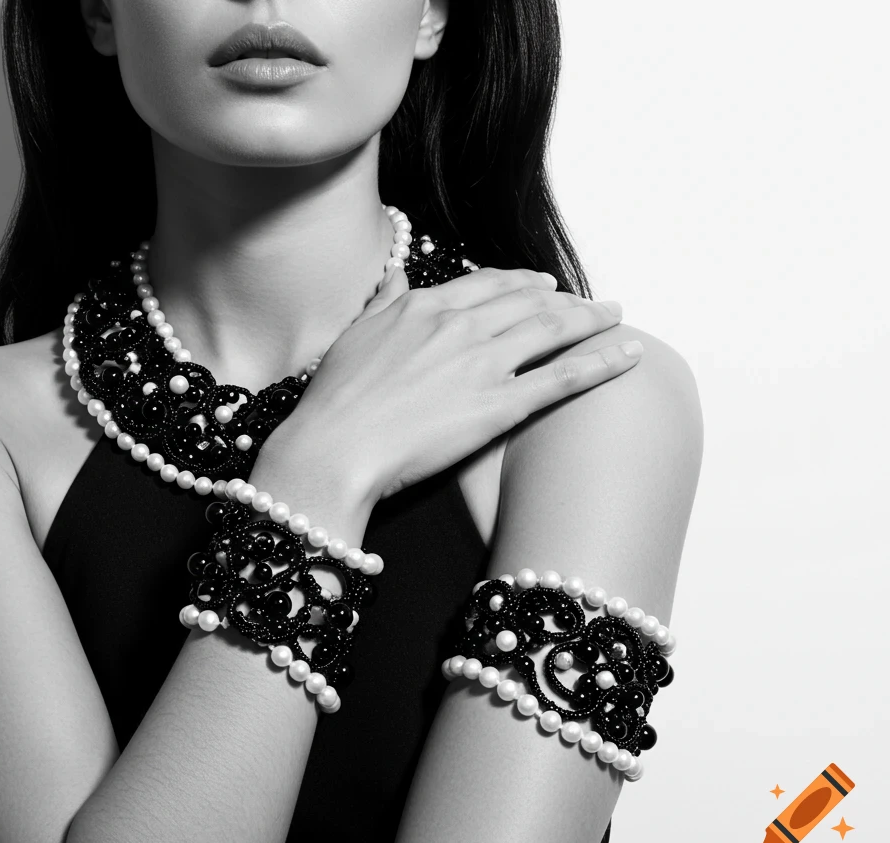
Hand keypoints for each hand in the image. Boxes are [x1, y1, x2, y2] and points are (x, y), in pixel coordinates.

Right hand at [262, 266, 642, 512]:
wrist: (335, 447)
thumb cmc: (334, 401)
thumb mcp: (353, 335)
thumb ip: (383, 301)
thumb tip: (396, 274)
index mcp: (424, 306)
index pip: (486, 283)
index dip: (520, 282)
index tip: (540, 284)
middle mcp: (460, 324)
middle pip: (528, 300)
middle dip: (564, 298)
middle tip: (586, 302)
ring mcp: (484, 362)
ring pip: (553, 328)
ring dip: (592, 319)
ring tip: (616, 316)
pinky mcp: (501, 404)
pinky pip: (564, 376)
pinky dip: (603, 362)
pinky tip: (629, 354)